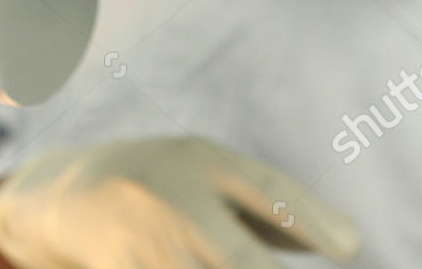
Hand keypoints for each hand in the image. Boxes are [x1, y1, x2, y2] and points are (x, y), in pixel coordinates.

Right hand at [0, 136, 360, 268]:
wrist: (70, 194)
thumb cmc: (168, 189)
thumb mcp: (212, 179)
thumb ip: (269, 209)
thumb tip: (348, 240)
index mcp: (205, 162)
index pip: (266, 189)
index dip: (310, 219)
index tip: (351, 248)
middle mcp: (174, 195)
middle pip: (235, 257)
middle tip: (329, 265)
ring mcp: (142, 237)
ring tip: (228, 265)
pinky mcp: (118, 265)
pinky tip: (194, 268)